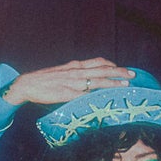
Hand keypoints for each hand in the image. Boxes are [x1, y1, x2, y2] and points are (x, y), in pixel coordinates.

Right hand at [5, 59, 132, 106]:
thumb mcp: (62, 72)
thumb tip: (87, 79)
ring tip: (125, 86)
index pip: (98, 62)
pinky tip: (106, 98)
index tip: (121, 68)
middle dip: (119, 72)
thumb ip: (75, 74)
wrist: (28, 84)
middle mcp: (76, 72)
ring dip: (113, 83)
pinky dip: (97, 96)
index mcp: (75, 66)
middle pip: (102, 70)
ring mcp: (73, 83)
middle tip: (132, 75)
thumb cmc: (44, 79)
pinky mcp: (68, 94)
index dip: (112, 65)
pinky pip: (86, 95)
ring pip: (98, 81)